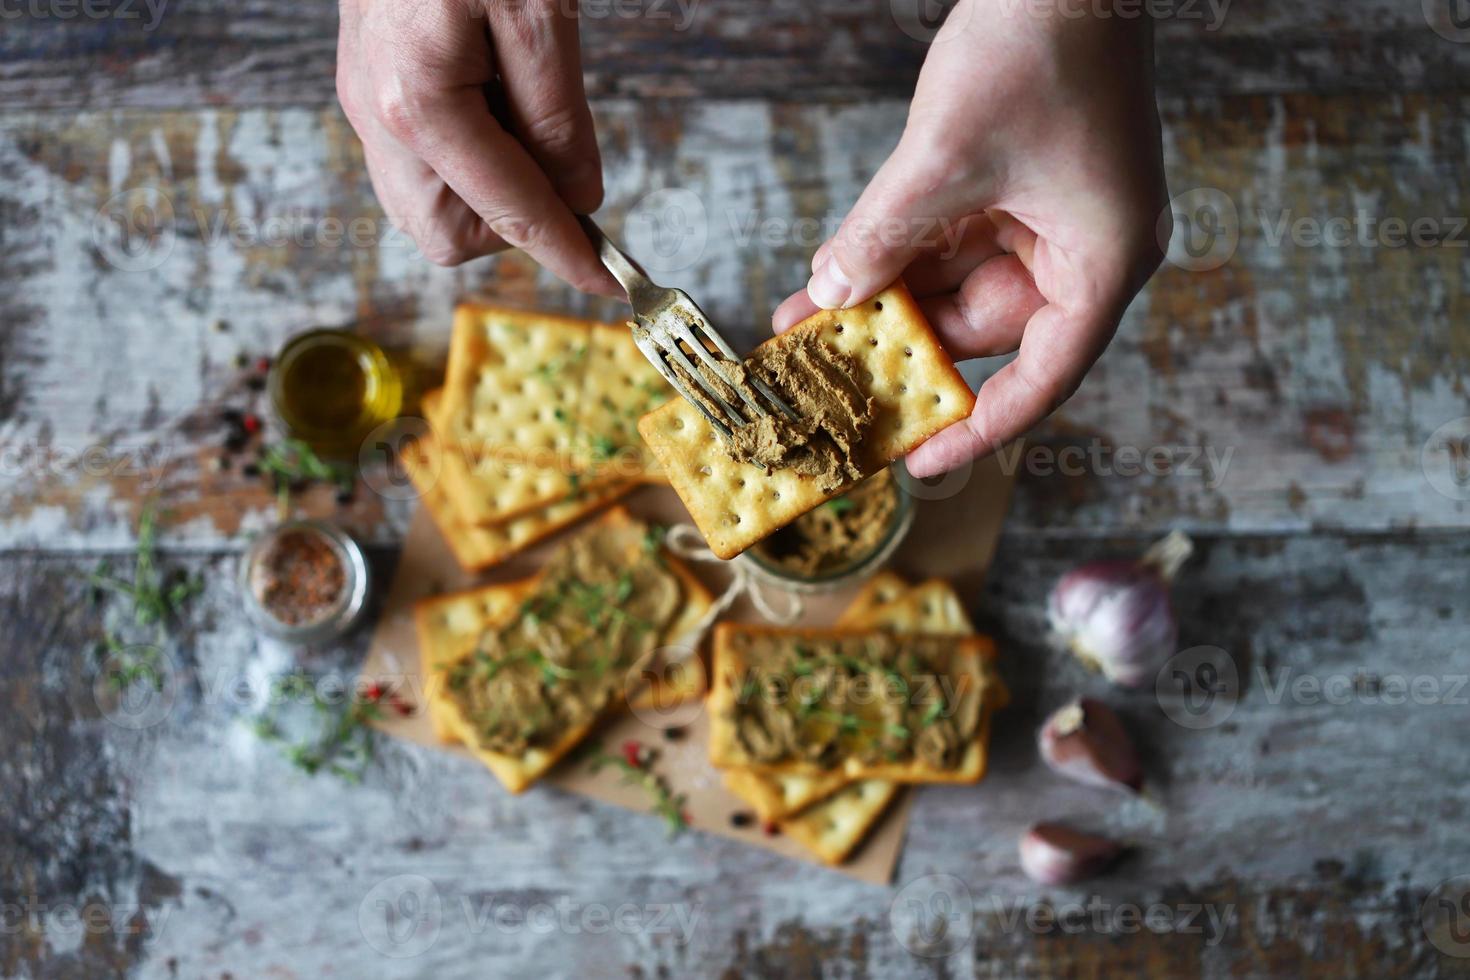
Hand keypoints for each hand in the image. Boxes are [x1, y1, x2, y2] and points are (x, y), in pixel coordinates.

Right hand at [336, 0, 616, 292]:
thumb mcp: (539, 13)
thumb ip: (557, 119)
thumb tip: (577, 202)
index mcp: (418, 103)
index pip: (507, 214)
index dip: (568, 254)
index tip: (611, 284)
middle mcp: (376, 116)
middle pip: (449, 236)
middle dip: (511, 219)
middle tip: (552, 148)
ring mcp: (362, 103)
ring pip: (427, 208)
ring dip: (486, 188)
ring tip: (516, 102)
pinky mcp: (365, 86)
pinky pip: (417, 162)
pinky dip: (466, 155)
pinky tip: (490, 92)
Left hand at [772, 0, 1166, 476]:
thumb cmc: (1040, 48)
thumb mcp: (945, 160)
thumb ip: (886, 235)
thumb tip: (833, 294)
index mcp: (1102, 261)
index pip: (1042, 376)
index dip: (979, 426)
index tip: (918, 460)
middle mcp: (1082, 248)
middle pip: (983, 329)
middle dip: (899, 346)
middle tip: (826, 377)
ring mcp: (1047, 215)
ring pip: (955, 284)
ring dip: (884, 297)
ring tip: (806, 321)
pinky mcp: (1015, 183)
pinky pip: (949, 238)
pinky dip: (896, 251)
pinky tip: (833, 269)